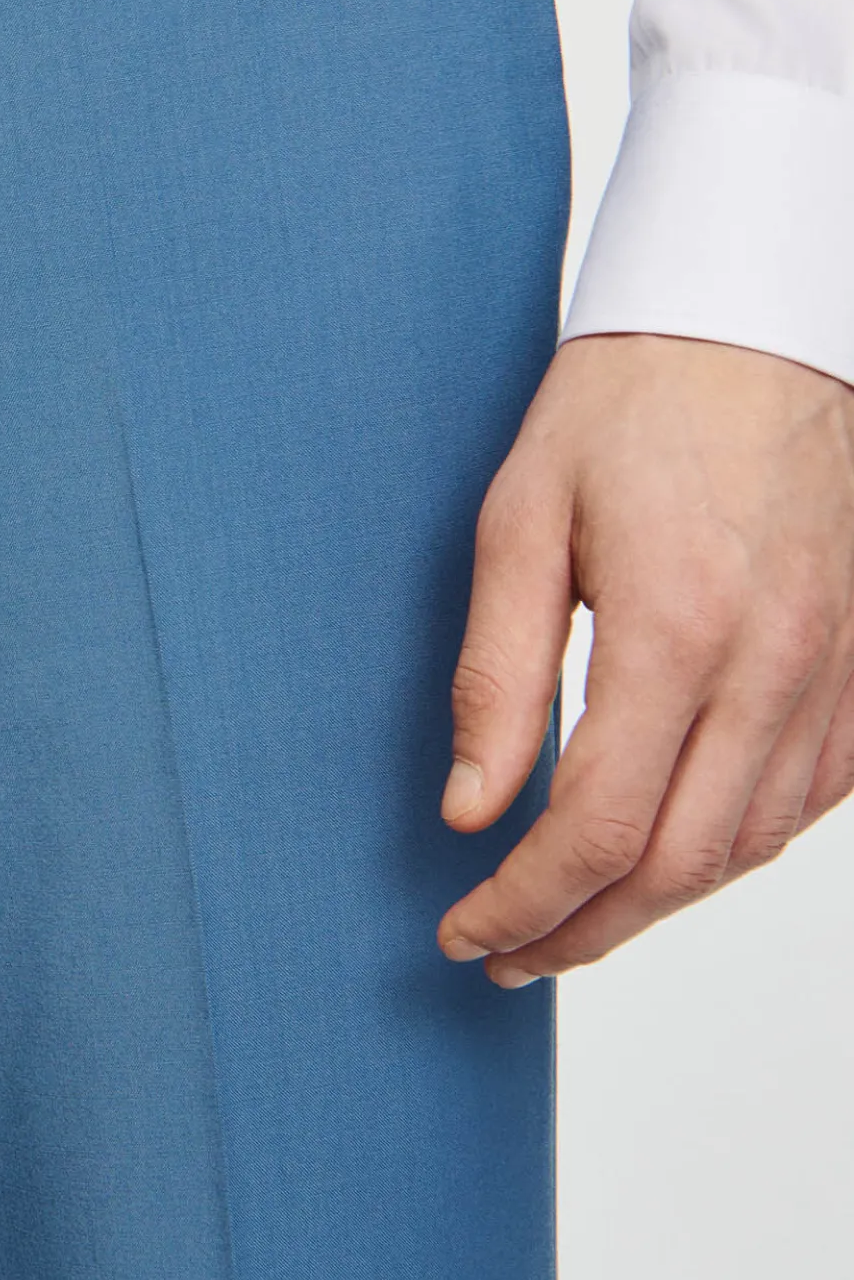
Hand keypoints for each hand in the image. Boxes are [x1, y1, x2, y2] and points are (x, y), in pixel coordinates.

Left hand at [438, 333, 853, 985]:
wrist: (750, 325)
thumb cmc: (623, 406)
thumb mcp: (519, 518)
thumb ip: (496, 673)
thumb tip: (471, 809)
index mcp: (678, 628)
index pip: (599, 827)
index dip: (525, 901)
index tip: (463, 931)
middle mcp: (777, 664)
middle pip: (683, 864)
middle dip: (586, 930)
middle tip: (506, 954)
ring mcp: (839, 669)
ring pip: (752, 844)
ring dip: (659, 904)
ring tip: (574, 920)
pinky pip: (809, 799)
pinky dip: (733, 847)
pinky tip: (671, 854)